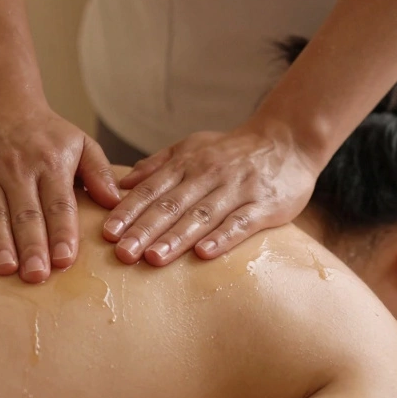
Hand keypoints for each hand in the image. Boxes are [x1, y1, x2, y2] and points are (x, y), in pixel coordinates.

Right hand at [0, 106, 120, 282]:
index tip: (65, 260)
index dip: (62, 232)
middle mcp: (17, 169)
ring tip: (7, 269)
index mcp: (50, 163)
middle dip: (32, 246)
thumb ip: (99, 172)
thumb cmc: (43, 132)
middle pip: (26, 213)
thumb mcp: (79, 142)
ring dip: (0, 243)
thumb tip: (116, 202)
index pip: (58, 203)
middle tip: (36, 275)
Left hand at [102, 124, 318, 264]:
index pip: (152, 189)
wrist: (288, 139)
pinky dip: (222, 238)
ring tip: (153, 258)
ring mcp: (236, 190)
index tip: (107, 232)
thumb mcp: (192, 146)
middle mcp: (208, 175)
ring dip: (176, 238)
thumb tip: (121, 184)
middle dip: (144, 230)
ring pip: (201, 216)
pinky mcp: (264, 206)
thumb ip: (157, 165)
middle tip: (122, 253)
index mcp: (187, 163)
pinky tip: (203, 255)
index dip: (129, 211)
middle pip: (171, 205)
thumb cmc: (233, 150)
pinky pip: (240, 223)